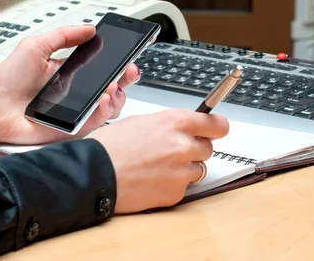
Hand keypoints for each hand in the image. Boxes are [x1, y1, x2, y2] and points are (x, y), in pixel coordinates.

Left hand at [0, 25, 140, 144]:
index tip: (129, 52)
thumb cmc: (9, 79)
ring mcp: (77, 109)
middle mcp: (78, 91)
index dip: (118, 60)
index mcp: (71, 71)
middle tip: (130, 70)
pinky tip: (102, 100)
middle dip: (127, 77)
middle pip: (113, 85)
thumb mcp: (35, 46)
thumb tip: (89, 28)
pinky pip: (97, 122)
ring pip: (110, 105)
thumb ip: (64, 35)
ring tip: (111, 86)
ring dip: (118, 94)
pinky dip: (105, 111)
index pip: (102, 65)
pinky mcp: (73, 127)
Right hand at [86, 109, 228, 212]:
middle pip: (208, 148)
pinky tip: (152, 180)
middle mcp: (184, 145)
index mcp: (176, 122)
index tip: (215, 130)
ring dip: (184, 168)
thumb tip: (183, 128)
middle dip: (194, 149)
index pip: (218, 125)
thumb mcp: (141, 121)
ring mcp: (182, 171)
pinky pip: (184, 187)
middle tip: (172, 151)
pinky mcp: (176, 193)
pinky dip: (172, 184)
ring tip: (158, 167)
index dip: (216, 128)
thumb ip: (169, 125)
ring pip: (198, 169)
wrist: (95, 173)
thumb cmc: (111, 146)